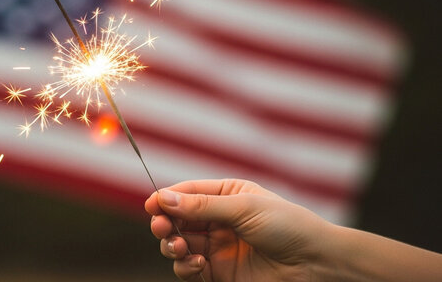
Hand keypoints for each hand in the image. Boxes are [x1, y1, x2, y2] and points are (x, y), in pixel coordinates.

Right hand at [145, 179, 330, 280]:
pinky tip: (198, 263)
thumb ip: (202, 206)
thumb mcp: (243, 209)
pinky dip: (186, 267)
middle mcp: (217, 220)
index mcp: (225, 195)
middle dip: (165, 224)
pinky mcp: (218, 272)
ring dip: (173, 246)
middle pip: (177, 220)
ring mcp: (217, 247)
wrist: (314, 262)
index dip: (166, 198)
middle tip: (163, 229)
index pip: (186, 193)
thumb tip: (164, 198)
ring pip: (178, 245)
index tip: (151, 206)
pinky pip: (189, 269)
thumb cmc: (287, 225)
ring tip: (180, 248)